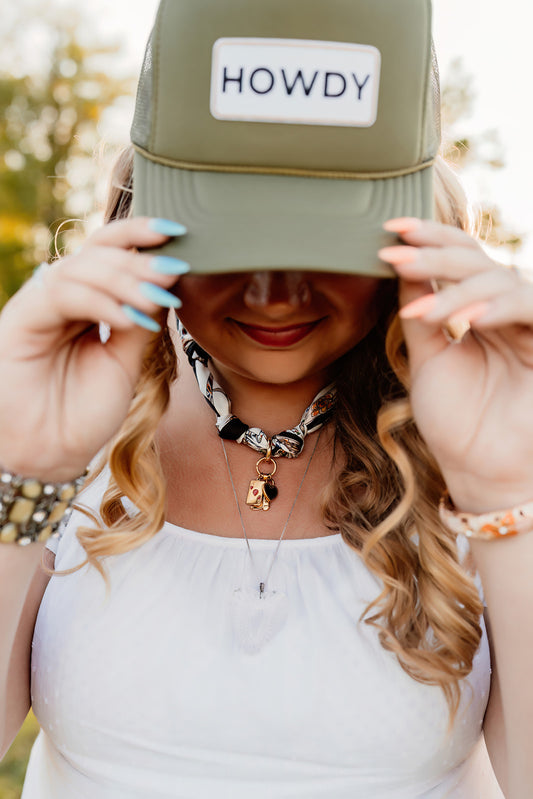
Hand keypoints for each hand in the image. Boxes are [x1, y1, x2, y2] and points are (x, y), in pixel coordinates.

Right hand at [0, 217, 187, 480]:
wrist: (51, 453)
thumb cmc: (84, 411)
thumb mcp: (126, 360)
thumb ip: (141, 318)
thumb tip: (167, 280)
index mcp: (88, 301)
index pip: (112, 252)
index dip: (141, 235)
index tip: (179, 233)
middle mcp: (62, 296)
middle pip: (97, 250)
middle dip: (140, 255)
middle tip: (174, 268)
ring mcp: (41, 304)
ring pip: (83, 268)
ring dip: (126, 280)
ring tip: (157, 298)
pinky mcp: (23, 318)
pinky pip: (64, 294)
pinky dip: (101, 302)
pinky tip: (130, 319)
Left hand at [379, 217, 532, 511]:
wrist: (481, 470)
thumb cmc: (457, 420)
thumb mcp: (429, 358)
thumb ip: (421, 312)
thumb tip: (400, 265)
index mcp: (479, 309)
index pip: (460, 258)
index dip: (429, 239)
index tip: (391, 229)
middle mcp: (506, 311)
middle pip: (477, 261)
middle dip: (433, 254)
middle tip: (395, 251)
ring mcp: (528, 325)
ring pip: (500, 279)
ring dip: (455, 286)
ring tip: (417, 302)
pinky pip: (528, 307)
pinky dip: (495, 307)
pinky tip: (462, 319)